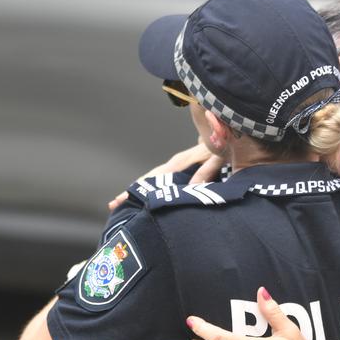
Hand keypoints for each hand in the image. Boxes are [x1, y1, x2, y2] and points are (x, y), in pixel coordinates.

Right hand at [107, 144, 225, 209]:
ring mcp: (176, 167)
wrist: (226, 135)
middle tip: (113, 205)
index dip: (140, 189)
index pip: (154, 178)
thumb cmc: (222, 147)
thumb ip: (206, 171)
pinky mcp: (180, 170)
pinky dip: (150, 188)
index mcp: (179, 163)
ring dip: (138, 191)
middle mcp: (173, 165)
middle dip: (131, 192)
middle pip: (148, 179)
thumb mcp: (216, 158)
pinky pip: (162, 180)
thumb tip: (192, 187)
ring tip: (120, 204)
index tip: (124, 199)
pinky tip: (144, 198)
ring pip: (153, 180)